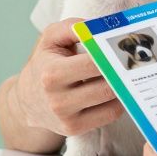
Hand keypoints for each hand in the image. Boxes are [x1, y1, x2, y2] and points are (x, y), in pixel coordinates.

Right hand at [12, 19, 123, 135]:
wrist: (27, 99)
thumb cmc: (44, 63)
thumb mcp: (50, 38)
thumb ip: (73, 27)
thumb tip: (97, 27)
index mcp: (52, 73)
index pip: (94, 64)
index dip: (110, 56)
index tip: (120, 50)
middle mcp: (58, 99)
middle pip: (106, 86)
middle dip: (121, 73)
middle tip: (130, 63)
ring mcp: (67, 118)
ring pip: (111, 102)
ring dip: (121, 87)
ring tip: (122, 75)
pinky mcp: (75, 129)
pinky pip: (109, 115)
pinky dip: (117, 102)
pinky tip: (113, 91)